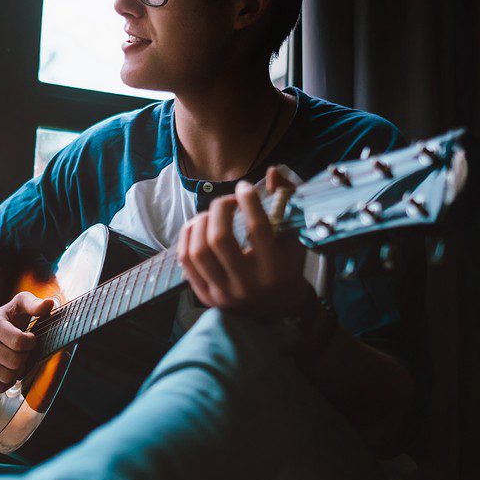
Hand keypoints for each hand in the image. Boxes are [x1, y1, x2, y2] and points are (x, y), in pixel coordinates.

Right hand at [0, 292, 48, 392]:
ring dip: (17, 371)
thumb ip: (34, 304)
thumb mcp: (20, 305)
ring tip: (14, 359)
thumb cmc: (7, 318)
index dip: (31, 342)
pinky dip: (8, 382)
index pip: (20, 342)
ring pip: (8, 377)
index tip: (29, 338)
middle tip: (22, 351)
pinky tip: (6, 368)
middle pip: (15, 363)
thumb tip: (49, 304)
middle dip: (25, 358)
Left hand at [176, 166, 313, 320]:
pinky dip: (187, 237)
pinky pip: (185, 262)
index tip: (245, 187)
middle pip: (220, 239)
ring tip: (211, 214)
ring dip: (200, 222)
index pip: (257, 229)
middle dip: (220, 209)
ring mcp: (223, 293)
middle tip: (227, 200)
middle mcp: (247, 284)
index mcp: (274, 269)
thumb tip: (272, 171)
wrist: (278, 307)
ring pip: (198, 251)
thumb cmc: (287, 266)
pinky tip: (197, 226)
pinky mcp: (206, 296)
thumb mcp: (294, 237)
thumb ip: (286, 202)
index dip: (248, 201)